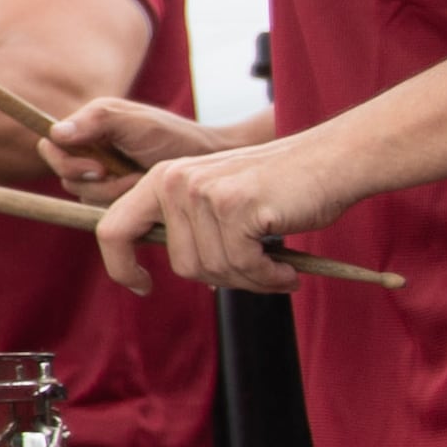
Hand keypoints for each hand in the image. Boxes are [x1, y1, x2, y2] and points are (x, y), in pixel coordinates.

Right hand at [42, 92, 223, 203]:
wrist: (207, 161)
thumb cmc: (173, 135)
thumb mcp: (134, 122)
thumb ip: (95, 121)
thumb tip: (56, 133)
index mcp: (88, 128)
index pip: (51, 147)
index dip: (65, 162)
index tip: (98, 167)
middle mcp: (89, 152)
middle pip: (65, 177)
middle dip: (98, 182)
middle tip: (128, 175)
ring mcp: (102, 178)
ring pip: (84, 197)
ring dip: (114, 193)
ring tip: (142, 180)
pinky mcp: (115, 199)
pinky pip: (102, 211)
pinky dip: (124, 204)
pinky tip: (144, 193)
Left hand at [89, 123, 360, 293]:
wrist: (333, 160)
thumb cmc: (280, 188)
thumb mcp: (217, 200)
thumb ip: (186, 227)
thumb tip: (165, 271)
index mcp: (163, 178)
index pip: (113, 228)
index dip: (120, 266)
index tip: (141, 286)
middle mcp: (175, 181)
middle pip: (181, 265)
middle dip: (222, 278)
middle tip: (259, 274)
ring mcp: (204, 192)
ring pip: (213, 269)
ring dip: (251, 280)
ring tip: (277, 268)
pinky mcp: (235, 205)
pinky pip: (243, 266)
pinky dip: (268, 277)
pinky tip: (287, 270)